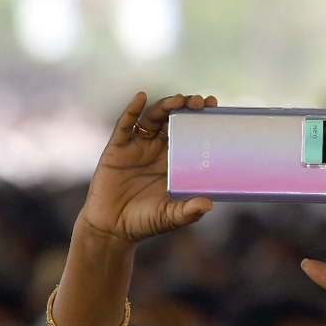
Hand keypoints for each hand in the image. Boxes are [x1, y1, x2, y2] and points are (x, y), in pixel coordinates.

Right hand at [78, 92, 216, 244]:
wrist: (112, 229)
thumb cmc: (144, 222)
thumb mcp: (170, 217)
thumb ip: (187, 211)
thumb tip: (208, 204)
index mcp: (174, 163)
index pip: (191, 134)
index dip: (201, 119)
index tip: (214, 107)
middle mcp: (157, 150)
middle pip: (174, 121)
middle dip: (187, 108)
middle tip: (200, 102)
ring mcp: (137, 147)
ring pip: (153, 118)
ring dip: (166, 105)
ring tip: (179, 100)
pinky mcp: (117, 148)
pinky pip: (125, 125)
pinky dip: (132, 110)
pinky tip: (141, 97)